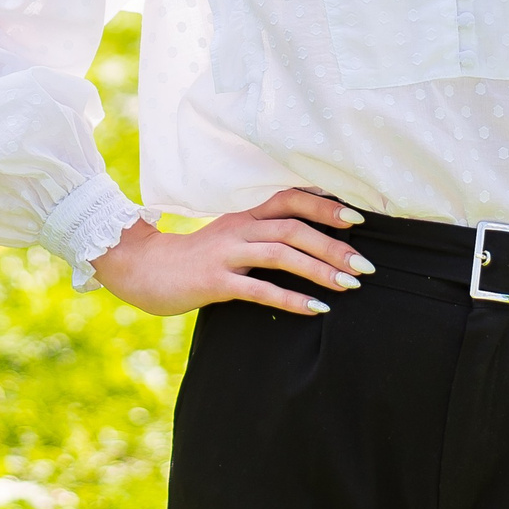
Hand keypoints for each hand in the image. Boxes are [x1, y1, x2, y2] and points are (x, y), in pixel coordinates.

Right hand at [90, 188, 375, 317]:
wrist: (141, 269)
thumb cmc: (194, 257)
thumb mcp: (228, 235)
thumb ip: (261, 232)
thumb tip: (308, 236)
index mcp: (243, 214)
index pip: (290, 199)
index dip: (325, 207)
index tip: (359, 220)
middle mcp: (237, 228)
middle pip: (293, 228)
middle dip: (334, 245)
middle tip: (367, 265)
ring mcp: (225, 254)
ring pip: (281, 254)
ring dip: (320, 268)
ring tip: (350, 284)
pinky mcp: (215, 282)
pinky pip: (259, 289)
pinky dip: (291, 298)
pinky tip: (317, 309)